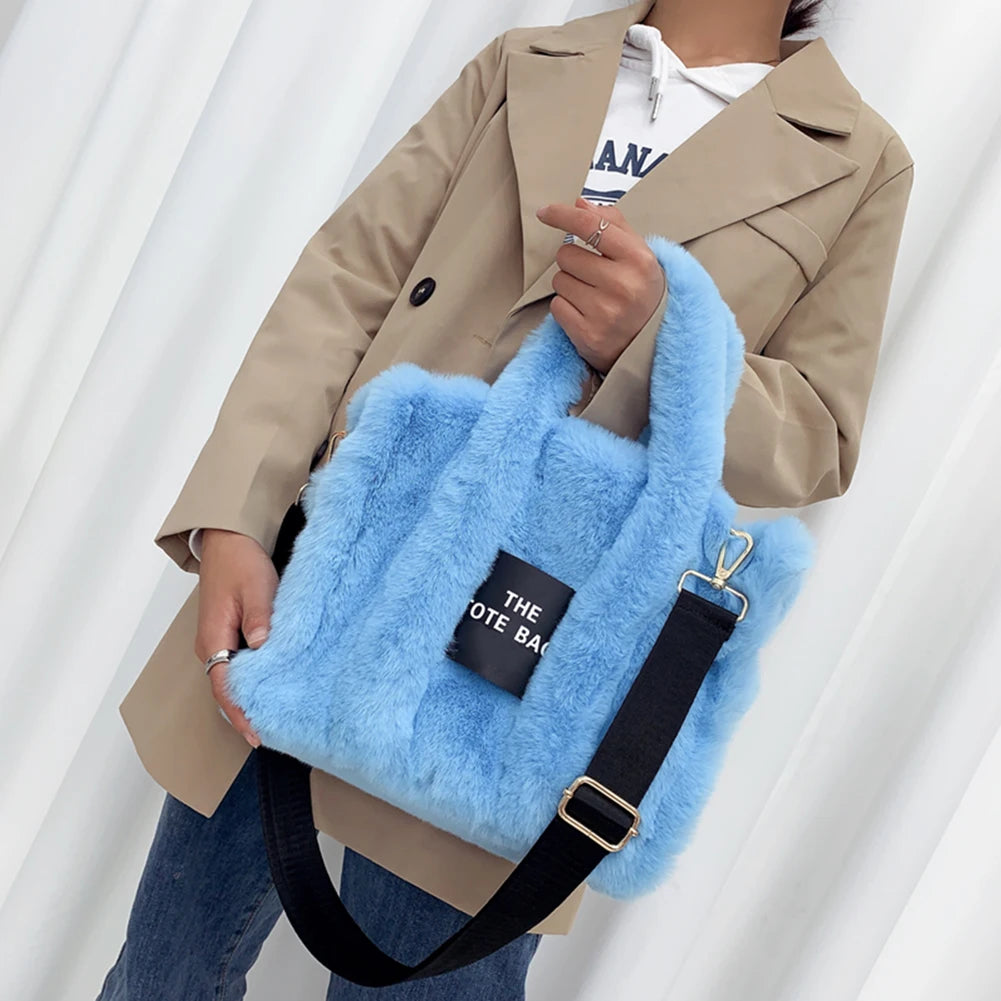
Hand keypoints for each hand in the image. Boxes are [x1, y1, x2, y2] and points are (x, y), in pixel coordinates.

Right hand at [194, 528, 278, 746]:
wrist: (228, 539)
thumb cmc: (240, 561)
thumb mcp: (256, 588)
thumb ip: (259, 619)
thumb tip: (262, 650)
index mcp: (213, 638)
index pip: (225, 687)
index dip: (241, 712)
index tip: (257, 734)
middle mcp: (211, 644)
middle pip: (227, 688)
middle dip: (248, 711)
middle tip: (276, 731)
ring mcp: (218, 639)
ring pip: (233, 677)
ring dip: (251, 695)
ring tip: (277, 715)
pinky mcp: (228, 632)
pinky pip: (238, 663)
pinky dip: (254, 677)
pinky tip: (273, 683)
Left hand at [535, 196, 666, 373]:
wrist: (654, 345)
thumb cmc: (643, 293)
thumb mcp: (640, 256)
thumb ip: (613, 225)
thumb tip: (580, 203)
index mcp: (639, 260)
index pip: (590, 226)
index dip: (562, 215)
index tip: (545, 212)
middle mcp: (622, 285)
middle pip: (566, 254)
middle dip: (574, 262)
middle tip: (594, 276)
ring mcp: (604, 313)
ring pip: (559, 280)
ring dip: (570, 285)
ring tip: (593, 296)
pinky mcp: (587, 335)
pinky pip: (556, 307)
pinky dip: (566, 308)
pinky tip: (587, 314)